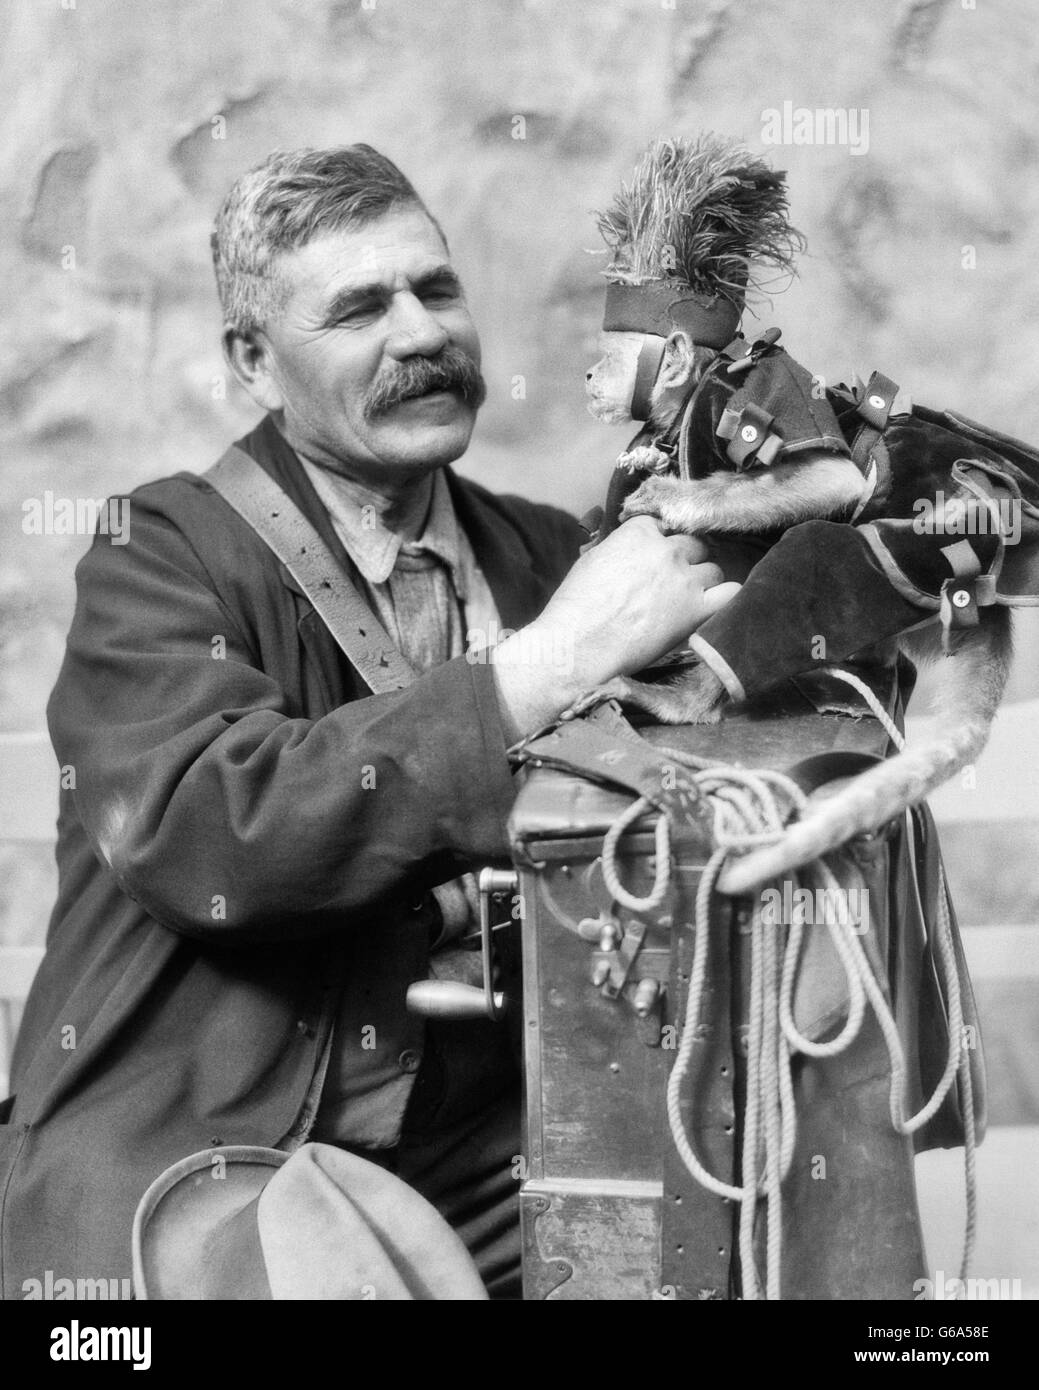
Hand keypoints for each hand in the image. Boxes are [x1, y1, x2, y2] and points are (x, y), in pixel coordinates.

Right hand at [491, 516, 739, 739]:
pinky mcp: (696, 610)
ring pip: (713, 569)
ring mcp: (685, 580)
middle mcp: (667, 551)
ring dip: (703, 582)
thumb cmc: (575, 608)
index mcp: (639, 533)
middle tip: (671, 581)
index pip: (663, 525)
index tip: (653, 558)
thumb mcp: (589, 561)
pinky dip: (727, 597)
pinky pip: (730, 594)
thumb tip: (623, 547)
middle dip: (684, 560)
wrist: (578, 646)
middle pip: (693, 545)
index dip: (659, 543)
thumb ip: (616, 547)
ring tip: (686, 600)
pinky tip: (716, 605)